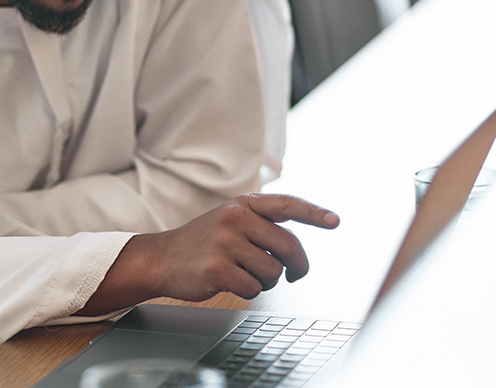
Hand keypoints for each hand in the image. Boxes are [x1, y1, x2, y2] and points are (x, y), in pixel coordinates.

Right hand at [79, 193, 338, 313]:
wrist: (161, 259)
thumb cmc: (201, 243)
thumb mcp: (229, 220)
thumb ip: (260, 224)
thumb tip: (296, 246)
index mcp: (242, 205)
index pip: (286, 204)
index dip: (313, 213)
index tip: (334, 221)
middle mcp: (235, 219)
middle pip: (288, 246)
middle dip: (297, 265)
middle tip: (296, 274)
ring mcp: (226, 243)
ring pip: (273, 272)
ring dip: (266, 281)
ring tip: (245, 274)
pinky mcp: (218, 269)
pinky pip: (254, 289)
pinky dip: (248, 291)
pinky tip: (230, 282)